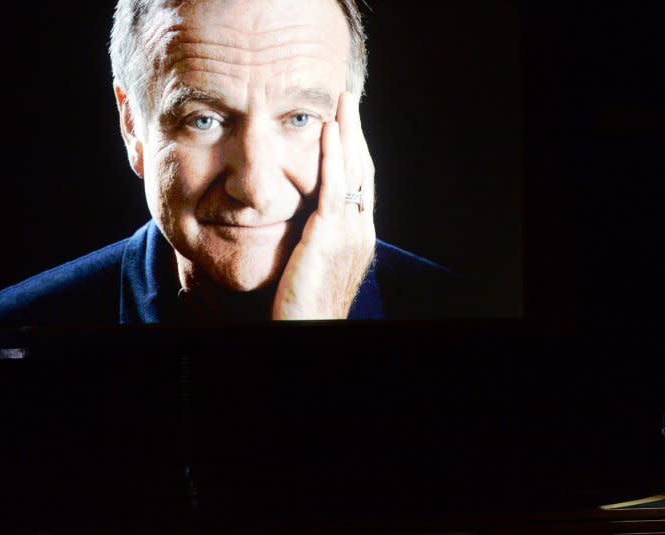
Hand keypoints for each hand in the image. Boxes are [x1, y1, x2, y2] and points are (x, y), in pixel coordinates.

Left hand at [272, 92, 375, 318]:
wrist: (308, 330)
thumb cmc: (303, 307)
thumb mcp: (313, 266)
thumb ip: (313, 239)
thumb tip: (300, 220)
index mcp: (358, 238)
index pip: (360, 184)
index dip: (354, 152)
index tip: (345, 125)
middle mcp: (361, 231)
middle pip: (364, 170)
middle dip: (356, 133)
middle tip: (348, 100)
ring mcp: (351, 232)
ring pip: (354, 171)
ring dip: (348, 132)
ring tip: (343, 101)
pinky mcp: (330, 235)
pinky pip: (334, 186)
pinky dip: (333, 155)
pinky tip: (328, 129)